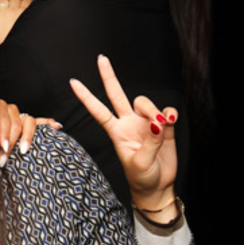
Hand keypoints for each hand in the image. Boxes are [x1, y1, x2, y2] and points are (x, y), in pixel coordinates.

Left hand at [0, 0, 30, 52]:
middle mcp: (13, 12)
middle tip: (12, 7)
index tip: (22, 5)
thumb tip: (33, 14)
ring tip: (3, 6)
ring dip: (4, 1)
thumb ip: (30, 19)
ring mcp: (2, 13)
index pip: (26, 0)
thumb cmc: (17, 42)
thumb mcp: (28, 29)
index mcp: (24, 14)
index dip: (24, 2)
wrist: (6, 51)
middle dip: (14, 1)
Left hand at [0, 100, 61, 166]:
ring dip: (27, 135)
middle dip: (11, 140)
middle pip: (15, 120)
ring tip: (24, 150)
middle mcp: (7, 112)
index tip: (3, 147)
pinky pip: (41, 122)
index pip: (2, 115)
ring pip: (28, 120)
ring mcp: (19, 118)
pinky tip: (56, 127)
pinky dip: (48, 123)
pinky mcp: (30, 125)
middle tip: (4, 158)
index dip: (3, 131)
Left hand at [69, 55, 178, 220]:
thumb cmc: (142, 178)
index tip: (72, 81)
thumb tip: (157, 121)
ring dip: (153, 110)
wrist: (158, 186)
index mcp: (116, 132)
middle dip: (109, 76)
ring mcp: (145, 123)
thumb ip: (149, 142)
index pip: (98, 110)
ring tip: (161, 126)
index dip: (86, 97)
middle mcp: (128, 123)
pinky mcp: (164, 126)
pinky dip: (169, 113)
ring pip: (145, 102)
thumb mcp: (140, 163)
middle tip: (101, 58)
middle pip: (117, 94)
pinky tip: (171, 121)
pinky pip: (166, 110)